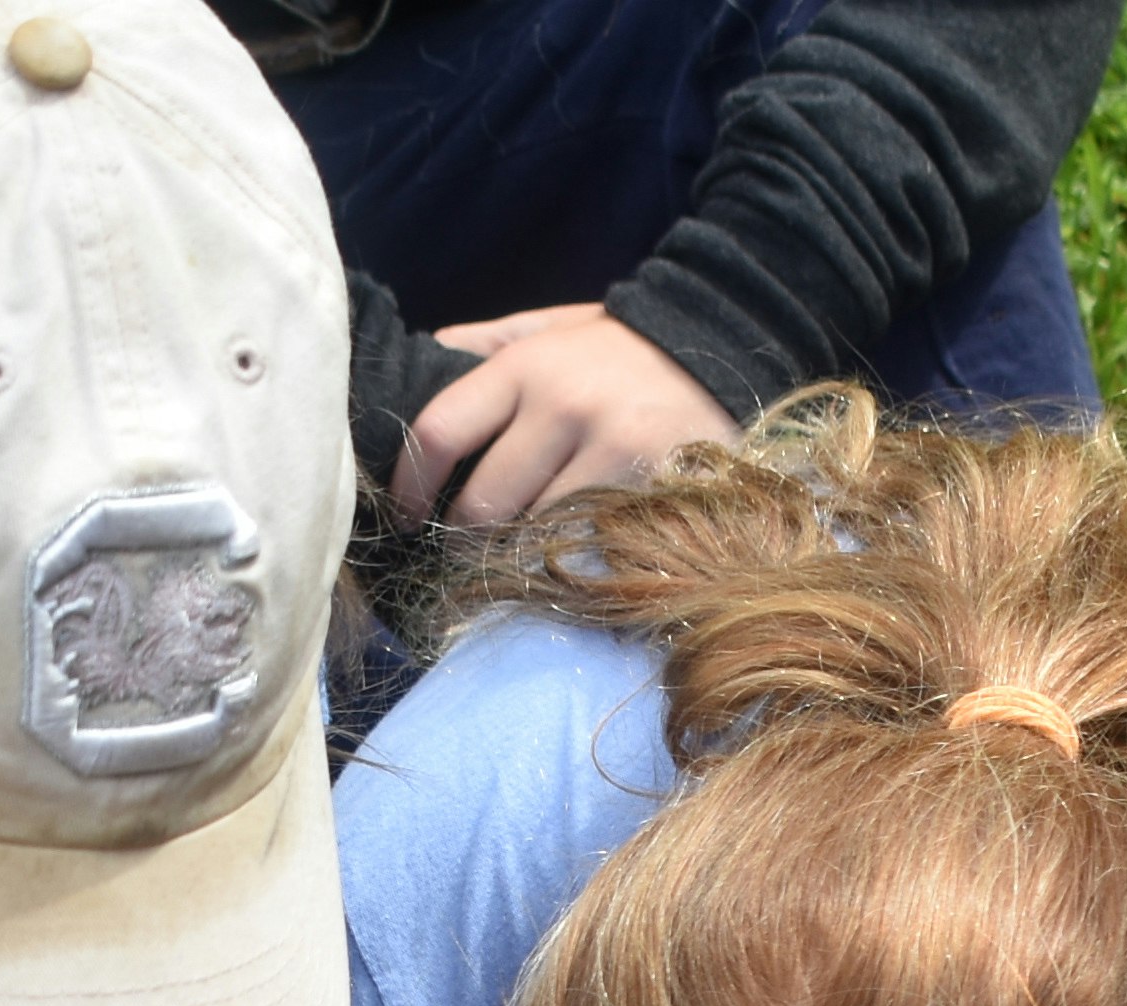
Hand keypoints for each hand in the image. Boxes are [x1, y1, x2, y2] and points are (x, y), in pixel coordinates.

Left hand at [395, 304, 737, 525]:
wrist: (721, 343)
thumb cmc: (618, 348)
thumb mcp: (546, 329)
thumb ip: (483, 348)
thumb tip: (414, 363)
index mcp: (524, 366)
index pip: (440, 431)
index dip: (410, 485)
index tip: (405, 515)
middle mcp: (563, 406)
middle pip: (484, 503)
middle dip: (467, 537)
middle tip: (465, 552)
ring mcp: (612, 451)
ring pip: (536, 534)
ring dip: (522, 552)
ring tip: (523, 552)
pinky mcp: (653, 488)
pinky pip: (592, 545)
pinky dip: (577, 556)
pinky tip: (576, 549)